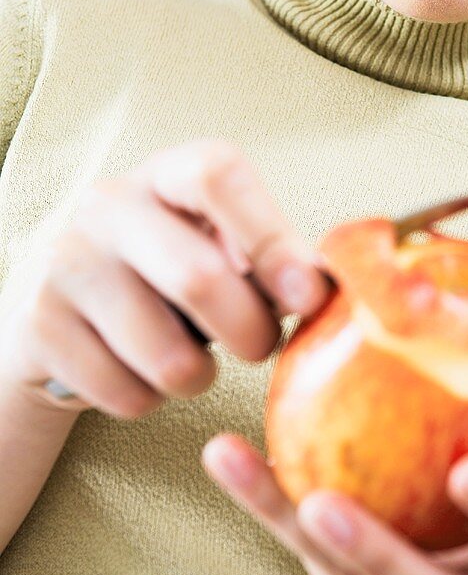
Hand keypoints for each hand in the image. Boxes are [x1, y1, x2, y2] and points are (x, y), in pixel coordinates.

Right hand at [0, 138, 332, 417]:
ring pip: (166, 356)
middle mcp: (108, 204)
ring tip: (187, 360)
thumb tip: (322, 289)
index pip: (218, 175)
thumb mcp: (214, 247)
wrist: (62, 312)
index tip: (308, 294)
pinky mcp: (38, 325)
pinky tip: (137, 372)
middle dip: (250, 333)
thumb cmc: (165, 275)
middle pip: (198, 277)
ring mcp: (65, 262)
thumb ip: (266, 259)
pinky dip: (149, 401)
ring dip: (198, 378)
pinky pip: (125, 393)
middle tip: (260, 348)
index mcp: (167, 173)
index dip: (272, 238)